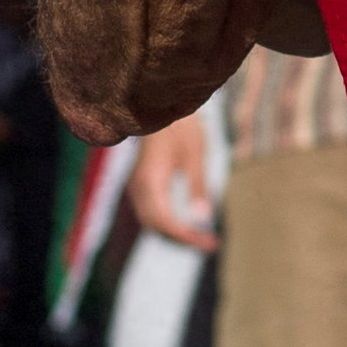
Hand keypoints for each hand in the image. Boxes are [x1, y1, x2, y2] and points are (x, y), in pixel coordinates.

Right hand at [129, 108, 220, 251]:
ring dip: (175, 232)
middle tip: (210, 244)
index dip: (186, 237)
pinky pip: (151, 211)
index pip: (165, 222)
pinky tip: (187, 222)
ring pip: (151, 221)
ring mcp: (136, 185)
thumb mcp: (195, 154)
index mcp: (150, 182)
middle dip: (182, 239)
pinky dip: (168, 221)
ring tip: (201, 237)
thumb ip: (198, 187)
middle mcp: (138, 188)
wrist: (158, 102)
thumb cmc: (179, 125)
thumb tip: (204, 217)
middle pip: (156, 226)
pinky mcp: (140, 182)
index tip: (208, 243)